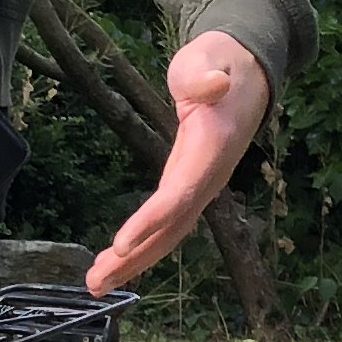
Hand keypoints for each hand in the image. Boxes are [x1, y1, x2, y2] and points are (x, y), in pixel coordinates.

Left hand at [88, 33, 270, 292]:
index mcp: (212, 148)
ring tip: (97, 283)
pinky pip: (167, 222)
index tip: (121, 243)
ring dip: (134, 260)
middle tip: (97, 282)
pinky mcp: (189, 184)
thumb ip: (204, 75)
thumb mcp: (209, 58)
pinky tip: (116, 261)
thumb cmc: (220, 62)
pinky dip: (142, 244)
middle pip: (172, 226)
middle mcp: (209, 176)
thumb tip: (214, 84)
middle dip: (136, 257)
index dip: (152, 221)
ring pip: (169, 231)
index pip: (181, 192)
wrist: (245, 71)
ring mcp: (201, 184)